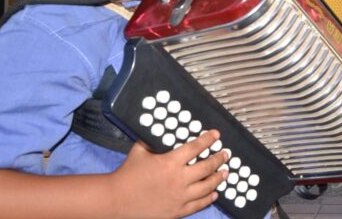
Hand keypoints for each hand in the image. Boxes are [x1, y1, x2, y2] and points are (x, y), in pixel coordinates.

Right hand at [110, 130, 227, 218]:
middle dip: (219, 159)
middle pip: (207, 167)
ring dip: (218, 178)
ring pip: (207, 187)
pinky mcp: (176, 211)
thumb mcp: (140, 150)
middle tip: (225, 154)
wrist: (116, 199)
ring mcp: (179, 197)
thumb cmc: (127, 173)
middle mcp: (178, 179)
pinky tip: (214, 193)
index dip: (208, 139)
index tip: (216, 135)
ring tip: (225, 172)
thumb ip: (153, 140)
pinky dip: (209, 198)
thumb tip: (161, 130)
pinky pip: (198, 205)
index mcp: (170, 162)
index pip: (196, 147)